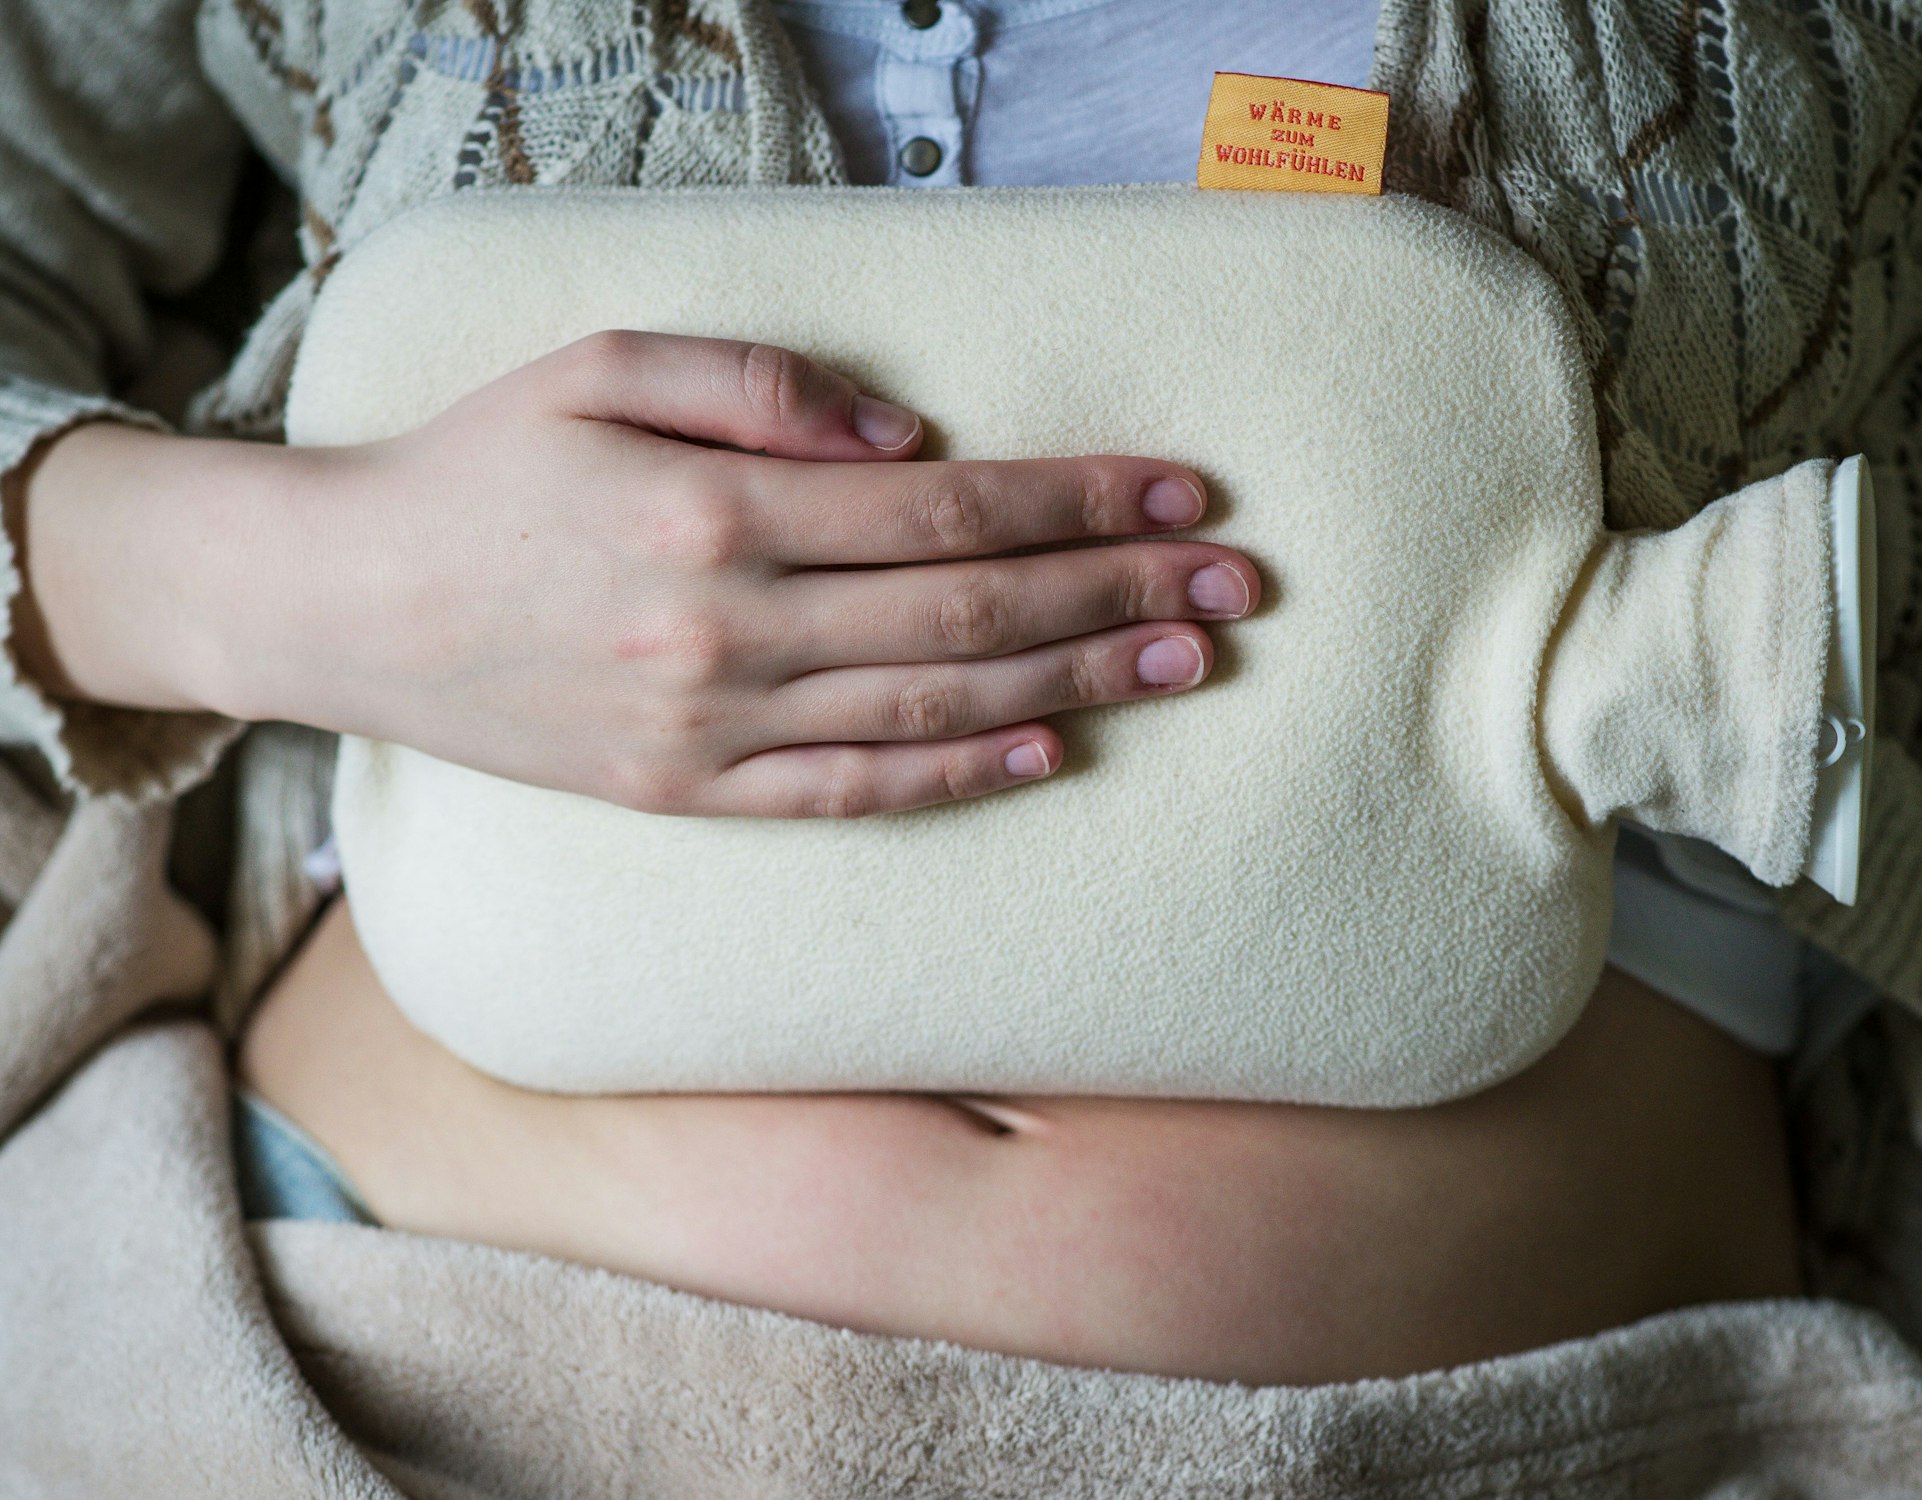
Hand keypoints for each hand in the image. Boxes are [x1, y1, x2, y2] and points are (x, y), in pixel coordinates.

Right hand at [21, 334, 1259, 816]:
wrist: (353, 602)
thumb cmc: (479, 467)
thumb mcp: (596, 368)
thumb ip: (756, 386)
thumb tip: (904, 435)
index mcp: (716, 517)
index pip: (948, 511)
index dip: (1078, 500)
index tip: (1182, 493)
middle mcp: (730, 634)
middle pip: (969, 616)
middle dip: (1115, 594)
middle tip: (1231, 585)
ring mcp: (714, 729)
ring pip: (934, 712)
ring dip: (1075, 685)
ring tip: (1184, 663)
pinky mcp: (690, 795)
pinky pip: (850, 795)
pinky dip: (958, 781)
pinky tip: (1049, 756)